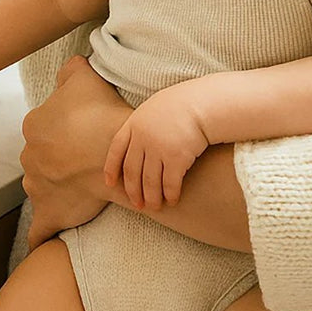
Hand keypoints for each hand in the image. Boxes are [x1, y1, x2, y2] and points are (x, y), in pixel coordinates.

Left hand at [20, 56, 131, 248]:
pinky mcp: (49, 212)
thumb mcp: (83, 75)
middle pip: (41, 157)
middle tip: (84, 159)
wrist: (118, 152)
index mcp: (34, 126)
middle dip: (57, 159)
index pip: (44, 128)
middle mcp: (29, 156)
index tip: (84, 133)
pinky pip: (39, 230)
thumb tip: (67, 69)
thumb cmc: (102, 112)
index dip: (66, 130)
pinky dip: (39, 237)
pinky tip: (39, 247)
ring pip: (41, 186)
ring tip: (77, 188)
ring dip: (54, 188)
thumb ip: (70, 69)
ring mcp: (37, 186)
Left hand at [103, 84, 208, 210]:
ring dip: (151, 198)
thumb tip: (137, 143)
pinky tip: (172, 201)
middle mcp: (143, 138)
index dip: (111, 168)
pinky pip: (170, 183)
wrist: (202, 103)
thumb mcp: (153, 109)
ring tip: (153, 206)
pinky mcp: (177, 158)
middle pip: (132, 170)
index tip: (109, 183)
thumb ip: (142, 125)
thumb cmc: (180, 105)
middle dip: (133, 190)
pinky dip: (170, 195)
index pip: (116, 149)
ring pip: (150, 181)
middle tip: (137, 204)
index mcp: (134, 123)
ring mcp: (158, 148)